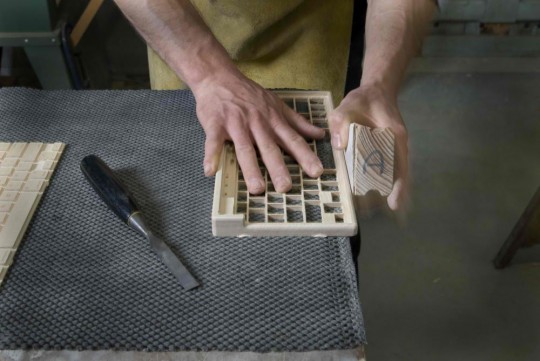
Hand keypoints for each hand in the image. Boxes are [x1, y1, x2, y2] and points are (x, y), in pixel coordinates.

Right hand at [193, 72, 324, 193]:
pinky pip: (214, 141)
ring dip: (251, 168)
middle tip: (286, 187)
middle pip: (269, 148)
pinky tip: (210, 170)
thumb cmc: (248, 94)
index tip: (317, 172)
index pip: (293, 140)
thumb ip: (297, 122)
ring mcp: (236, 124)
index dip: (305, 156)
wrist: (218, 77)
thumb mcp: (277, 104)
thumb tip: (319, 134)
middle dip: (278, 168)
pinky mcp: (215, 124)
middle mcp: (257, 124)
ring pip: (245, 148)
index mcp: (273, 121)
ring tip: (257, 188)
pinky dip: (211, 155)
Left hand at [328, 85, 408, 211]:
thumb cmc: (365, 99)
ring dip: (386, 192)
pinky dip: (383, 184)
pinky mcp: (387, 152)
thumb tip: (340, 145)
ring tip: (369, 209)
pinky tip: (372, 196)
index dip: (399, 186)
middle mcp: (398, 146)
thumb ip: (341, 122)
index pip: (400, 165)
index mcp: (394, 136)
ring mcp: (395, 150)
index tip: (394, 204)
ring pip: (395, 176)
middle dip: (390, 195)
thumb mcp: (348, 105)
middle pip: (399, 176)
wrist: (377, 91)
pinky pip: (388, 171)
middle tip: (371, 211)